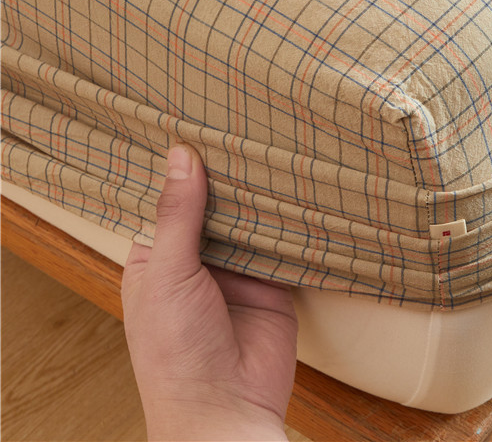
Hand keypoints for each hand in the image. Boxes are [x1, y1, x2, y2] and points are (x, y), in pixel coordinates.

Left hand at [122, 145, 297, 440]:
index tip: (191, 124)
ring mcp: (236, 269)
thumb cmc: (175, 354)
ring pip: (248, 218)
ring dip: (257, 192)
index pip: (166, 200)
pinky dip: (288, 218)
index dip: (177, 167)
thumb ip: (178, 217)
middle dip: (224, 173)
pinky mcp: (271, 279)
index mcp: (156, 258)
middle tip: (240, 122)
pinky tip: (295, 185)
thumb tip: (181, 157)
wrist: (226, 410)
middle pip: (212, 204)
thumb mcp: (167, 276)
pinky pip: (280, 240)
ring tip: (268, 142)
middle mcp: (196, 259)